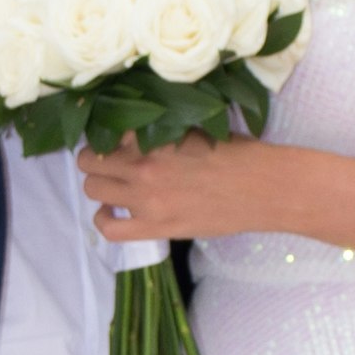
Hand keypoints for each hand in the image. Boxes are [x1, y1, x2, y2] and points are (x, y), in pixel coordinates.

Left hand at [77, 135, 275, 242]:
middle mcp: (142, 166)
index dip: (104, 136)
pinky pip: (109, 228)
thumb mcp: (195, 127)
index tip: (112, 140)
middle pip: (90, 161)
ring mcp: (146, 199)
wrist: (263, 188)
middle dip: (95, 159)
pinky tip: (111, 211)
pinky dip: (103, 218)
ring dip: (99, 185)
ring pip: (93, 190)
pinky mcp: (156, 227)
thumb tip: (135, 131)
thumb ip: (161, 130)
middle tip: (109, 162)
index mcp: (153, 136)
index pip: (103, 132)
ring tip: (114, 185)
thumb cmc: (237, 153)